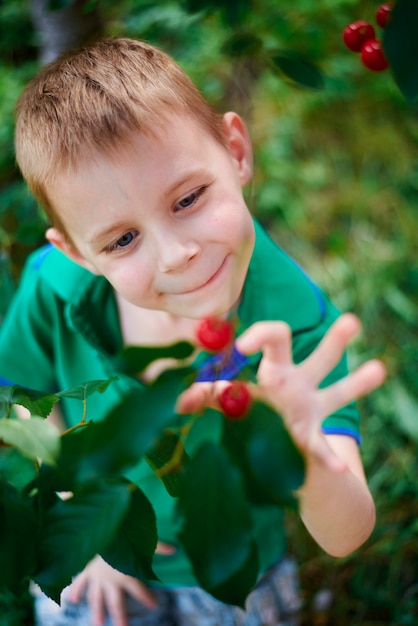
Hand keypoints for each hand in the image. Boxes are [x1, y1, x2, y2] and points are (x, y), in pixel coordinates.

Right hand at [66, 543, 174, 625]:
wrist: (103, 529)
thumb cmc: (125, 534)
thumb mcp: (143, 541)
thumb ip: (158, 547)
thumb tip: (174, 550)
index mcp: (127, 574)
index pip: (139, 590)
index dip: (146, 598)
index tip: (154, 605)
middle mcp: (111, 580)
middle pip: (116, 603)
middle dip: (119, 617)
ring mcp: (97, 576)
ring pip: (96, 598)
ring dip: (97, 611)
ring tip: (98, 623)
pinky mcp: (86, 570)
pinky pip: (80, 582)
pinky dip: (75, 590)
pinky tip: (72, 599)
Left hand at [178, 314, 385, 470]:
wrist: (269, 450)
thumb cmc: (248, 412)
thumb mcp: (231, 401)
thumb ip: (209, 394)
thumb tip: (181, 396)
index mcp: (275, 369)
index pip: (275, 339)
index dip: (262, 334)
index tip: (243, 345)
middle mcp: (300, 385)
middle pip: (320, 358)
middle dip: (336, 342)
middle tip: (352, 323)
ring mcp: (313, 411)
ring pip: (338, 392)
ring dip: (359, 383)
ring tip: (380, 369)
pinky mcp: (314, 440)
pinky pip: (322, 450)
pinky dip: (327, 460)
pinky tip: (337, 469)